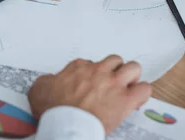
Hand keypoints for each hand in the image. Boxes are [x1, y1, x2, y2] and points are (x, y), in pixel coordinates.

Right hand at [28, 56, 150, 133]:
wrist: (66, 123)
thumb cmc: (53, 108)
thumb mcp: (39, 88)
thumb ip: (48, 80)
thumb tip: (51, 80)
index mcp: (78, 67)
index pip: (90, 63)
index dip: (92, 74)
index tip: (89, 84)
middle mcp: (98, 70)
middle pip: (115, 60)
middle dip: (116, 70)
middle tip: (112, 82)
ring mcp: (113, 83)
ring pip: (133, 68)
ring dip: (132, 77)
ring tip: (128, 88)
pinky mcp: (125, 100)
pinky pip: (144, 89)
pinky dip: (142, 93)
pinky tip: (136, 99)